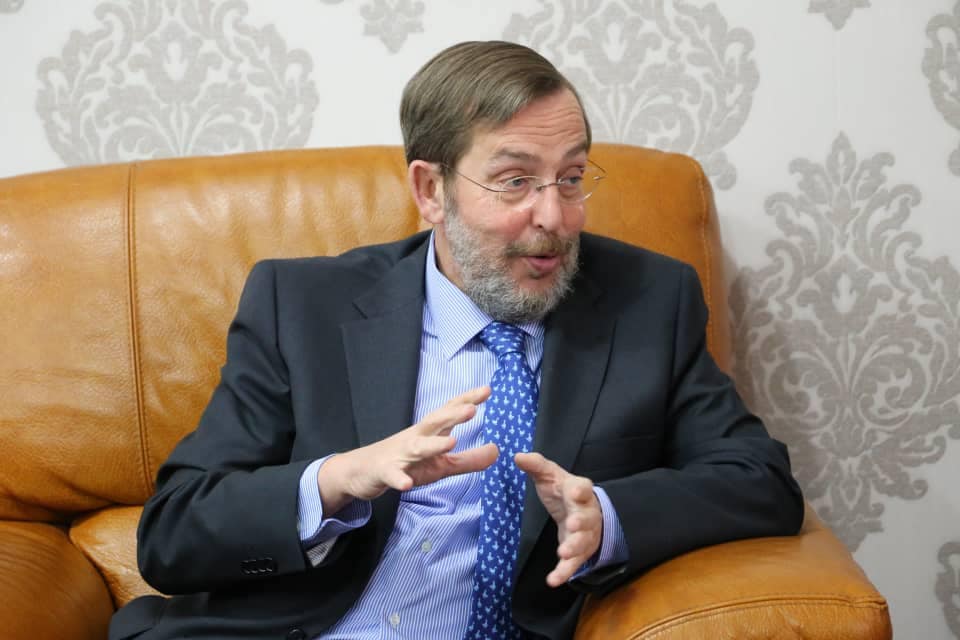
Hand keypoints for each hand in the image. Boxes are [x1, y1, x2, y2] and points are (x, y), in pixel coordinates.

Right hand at [318, 386, 497, 512]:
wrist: (360, 471)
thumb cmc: (405, 463)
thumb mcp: (440, 464)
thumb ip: (468, 459)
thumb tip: (496, 451)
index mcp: (429, 433)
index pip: (449, 412)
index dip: (467, 400)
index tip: (487, 390)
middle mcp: (415, 438)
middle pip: (435, 422)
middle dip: (452, 415)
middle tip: (472, 409)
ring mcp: (399, 454)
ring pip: (417, 447)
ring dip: (433, 444)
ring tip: (451, 442)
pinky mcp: (384, 472)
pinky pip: (393, 475)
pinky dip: (399, 478)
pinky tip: (407, 484)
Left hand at [514, 452, 602, 586]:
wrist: (580, 511)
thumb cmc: (562, 490)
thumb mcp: (549, 475)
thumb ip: (535, 465)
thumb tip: (517, 456)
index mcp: (579, 490)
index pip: (583, 487)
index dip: (580, 490)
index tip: (575, 492)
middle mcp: (586, 513)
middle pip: (587, 518)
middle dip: (581, 522)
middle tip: (572, 525)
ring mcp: (585, 534)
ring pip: (583, 542)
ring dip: (575, 547)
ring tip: (564, 552)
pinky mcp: (579, 553)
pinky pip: (574, 564)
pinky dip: (564, 572)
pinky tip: (553, 580)